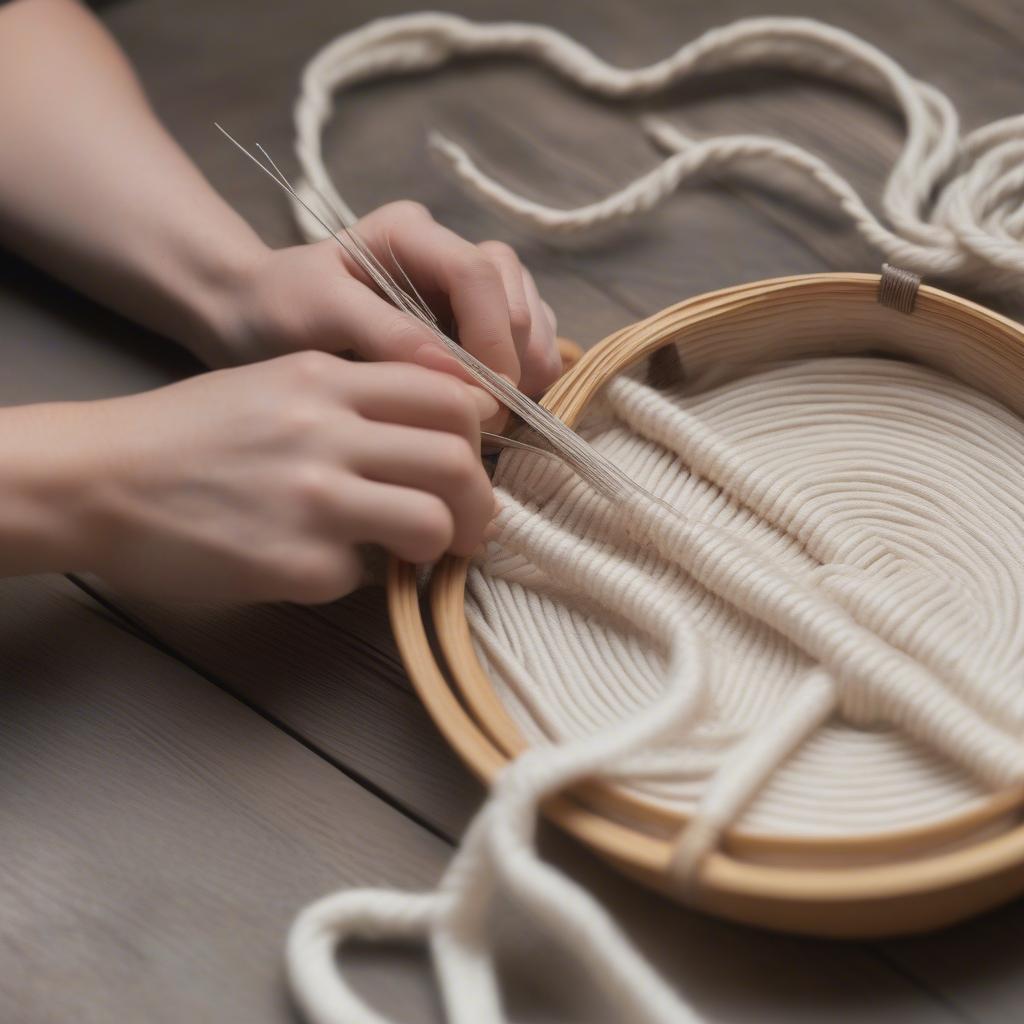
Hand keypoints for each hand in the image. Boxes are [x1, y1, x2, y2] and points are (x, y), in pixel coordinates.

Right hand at [48, 352, 496, 603]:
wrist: (103, 478)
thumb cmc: (192, 433)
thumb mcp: (277, 386)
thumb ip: (355, 403)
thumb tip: (432, 445)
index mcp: (328, 379)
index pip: (449, 393)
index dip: (478, 433)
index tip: (472, 460)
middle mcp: (329, 430)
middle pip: (458, 459)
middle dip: (480, 501)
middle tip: (471, 524)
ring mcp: (314, 497)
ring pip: (433, 521)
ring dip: (440, 544)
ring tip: (420, 554)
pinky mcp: (296, 561)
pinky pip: (365, 573)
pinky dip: (357, 576)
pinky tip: (323, 566)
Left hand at [210, 201, 561, 399]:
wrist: (257, 320)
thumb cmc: (279, 310)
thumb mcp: (319, 316)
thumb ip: (386, 334)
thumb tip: (458, 374)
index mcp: (409, 232)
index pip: (476, 272)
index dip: (492, 334)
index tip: (487, 394)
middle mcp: (444, 249)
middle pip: (512, 290)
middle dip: (514, 351)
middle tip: (494, 410)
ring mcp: (460, 285)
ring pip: (527, 311)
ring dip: (526, 361)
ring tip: (500, 407)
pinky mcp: (469, 318)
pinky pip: (520, 337)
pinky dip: (521, 370)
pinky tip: (496, 401)